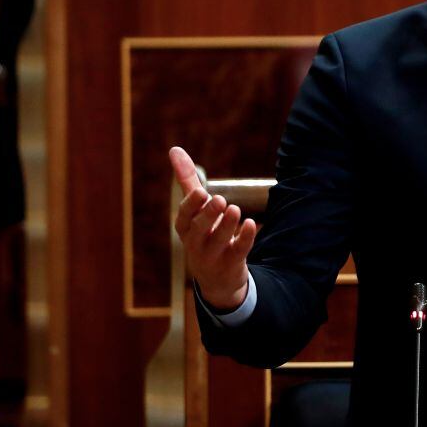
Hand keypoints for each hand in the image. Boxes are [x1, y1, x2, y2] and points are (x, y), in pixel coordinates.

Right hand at [170, 146, 256, 309]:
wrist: (216, 277)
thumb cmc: (203, 232)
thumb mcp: (194, 209)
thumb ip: (186, 180)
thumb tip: (174, 149)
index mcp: (185, 228)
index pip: (184, 217)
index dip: (191, 206)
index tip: (201, 192)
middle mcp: (195, 243)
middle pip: (198, 230)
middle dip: (208, 215)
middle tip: (219, 199)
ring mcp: (213, 256)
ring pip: (219, 241)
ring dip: (227, 225)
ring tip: (234, 209)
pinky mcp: (231, 263)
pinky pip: (238, 251)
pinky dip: (245, 238)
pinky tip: (252, 224)